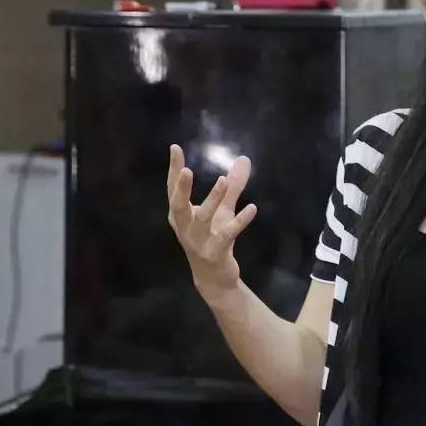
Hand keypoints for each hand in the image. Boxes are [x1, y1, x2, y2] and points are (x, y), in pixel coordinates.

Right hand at [166, 144, 257, 300]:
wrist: (215, 278)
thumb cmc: (214, 239)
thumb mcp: (224, 210)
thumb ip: (233, 186)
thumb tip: (243, 159)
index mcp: (180, 215)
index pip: (173, 190)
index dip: (174, 169)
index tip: (175, 148)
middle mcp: (185, 227)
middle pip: (178, 205)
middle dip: (181, 188)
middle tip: (187, 170)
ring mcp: (198, 242)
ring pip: (203, 218)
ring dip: (213, 199)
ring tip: (223, 180)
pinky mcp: (215, 252)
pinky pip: (227, 234)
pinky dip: (239, 221)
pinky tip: (252, 208)